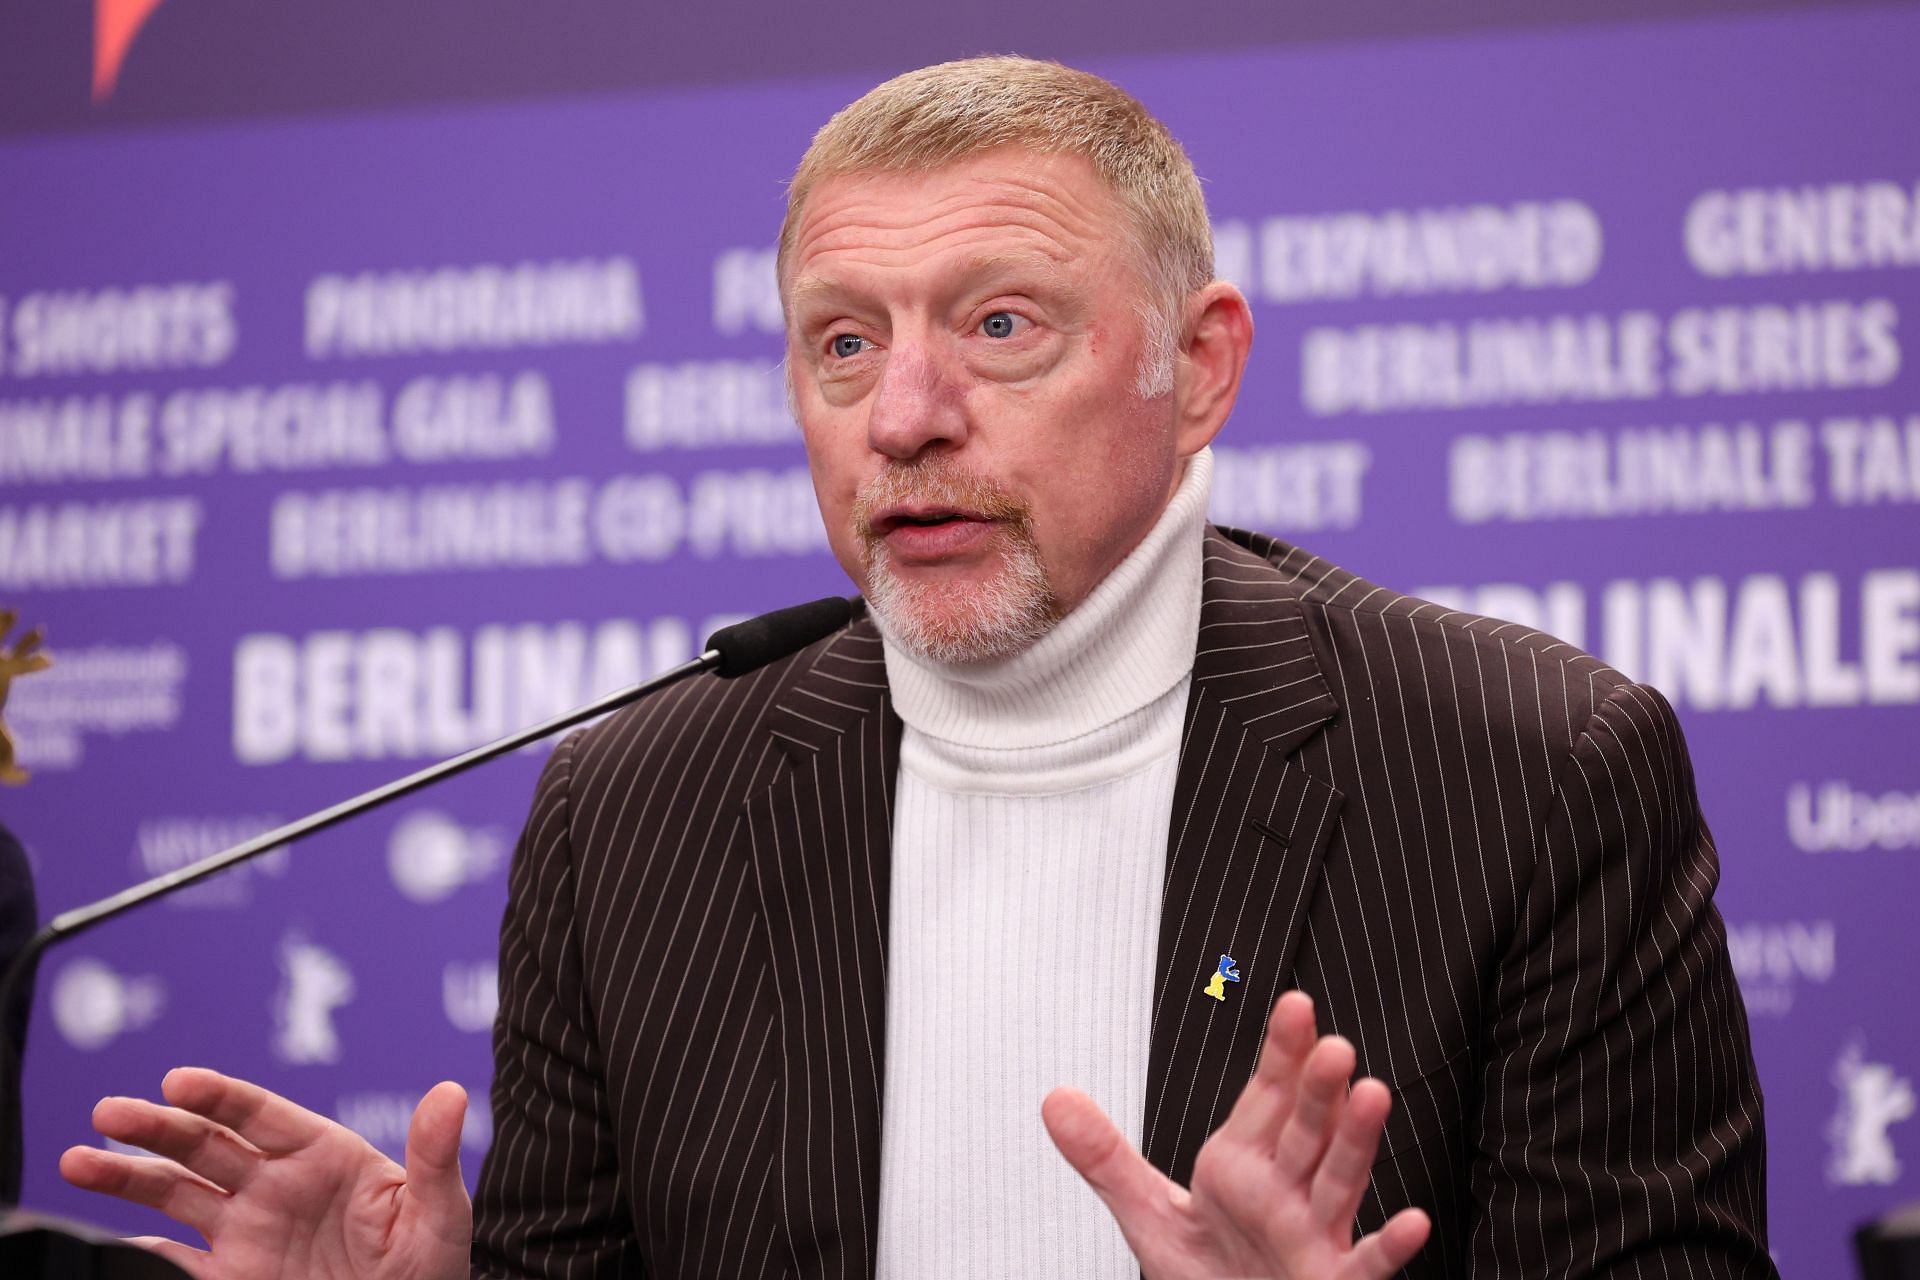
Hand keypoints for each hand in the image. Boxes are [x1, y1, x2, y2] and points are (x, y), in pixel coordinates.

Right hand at [60, 1067, 470, 1279]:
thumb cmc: (430, 1267)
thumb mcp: (439, 1213)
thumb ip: (435, 1156)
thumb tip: (452, 1093)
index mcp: (324, 1155)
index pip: (262, 1114)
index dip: (219, 1095)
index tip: (178, 1082)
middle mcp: (275, 1186)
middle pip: (206, 1145)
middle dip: (156, 1127)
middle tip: (109, 1114)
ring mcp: (248, 1233)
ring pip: (176, 1194)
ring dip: (128, 1177)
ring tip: (79, 1162)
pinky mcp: (231, 1277)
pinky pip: (177, 1262)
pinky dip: (143, 1253)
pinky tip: (116, 1243)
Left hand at [1043, 991, 1429, 1279]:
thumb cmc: (1210, 1276)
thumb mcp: (1148, 1215)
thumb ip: (1105, 1157)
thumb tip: (1056, 1100)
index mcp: (1245, 1164)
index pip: (1268, 1097)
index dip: (1281, 1053)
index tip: (1295, 1006)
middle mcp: (1286, 1191)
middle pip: (1305, 1130)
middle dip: (1317, 1088)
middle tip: (1332, 1044)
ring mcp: (1313, 1236)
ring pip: (1339, 1182)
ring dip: (1357, 1141)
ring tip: (1374, 1093)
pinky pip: (1364, 1264)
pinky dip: (1388, 1246)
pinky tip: (1411, 1223)